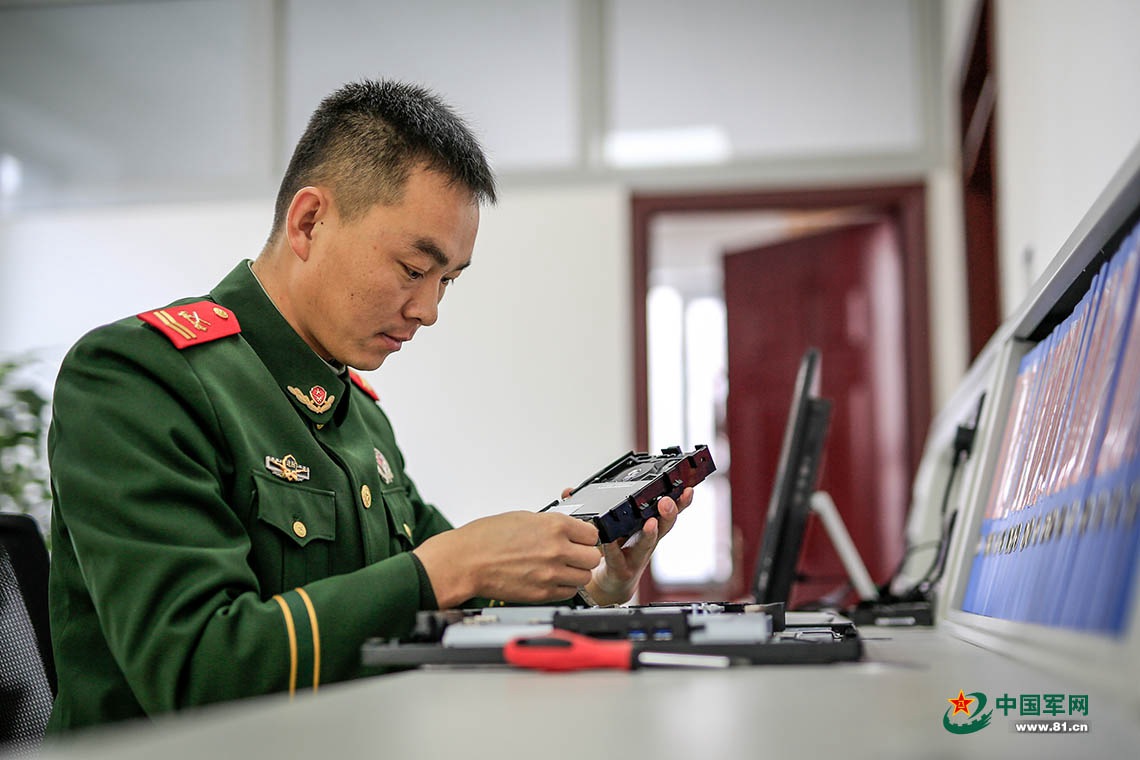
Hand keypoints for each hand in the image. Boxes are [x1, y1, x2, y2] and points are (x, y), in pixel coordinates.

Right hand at [413, 511, 600, 607]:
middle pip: (593, 557)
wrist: (466, 561)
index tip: (580, 539)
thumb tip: (567, 531)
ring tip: (560, 568)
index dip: (585, 537)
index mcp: (554, 526)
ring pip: (584, 577)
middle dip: (584, 555)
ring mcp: (551, 573)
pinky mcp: (543, 593)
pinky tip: (550, 578)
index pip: (592, 534)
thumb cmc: (486, 538)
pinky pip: (568, 592)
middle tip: (573, 554)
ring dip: (575, 572)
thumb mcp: (524, 517)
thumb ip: (551, 525)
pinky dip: (563, 587)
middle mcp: (557, 549)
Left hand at [577, 486, 693, 605]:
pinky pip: (617, 557)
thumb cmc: (612, 552)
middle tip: (666, 501)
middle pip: (664, 526)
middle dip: (668, 513)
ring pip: (648, 544)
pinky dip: (612, 549)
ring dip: (650, 533)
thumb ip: (587, 507)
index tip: (687, 488)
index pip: (666, 511)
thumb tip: (569, 491)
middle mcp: (646, 541)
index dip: (680, 501)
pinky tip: (609, 541)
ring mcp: (636, 557)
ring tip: (651, 523)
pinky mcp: (622, 569)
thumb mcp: (609, 525)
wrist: (609, 584)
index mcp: (646, 526)